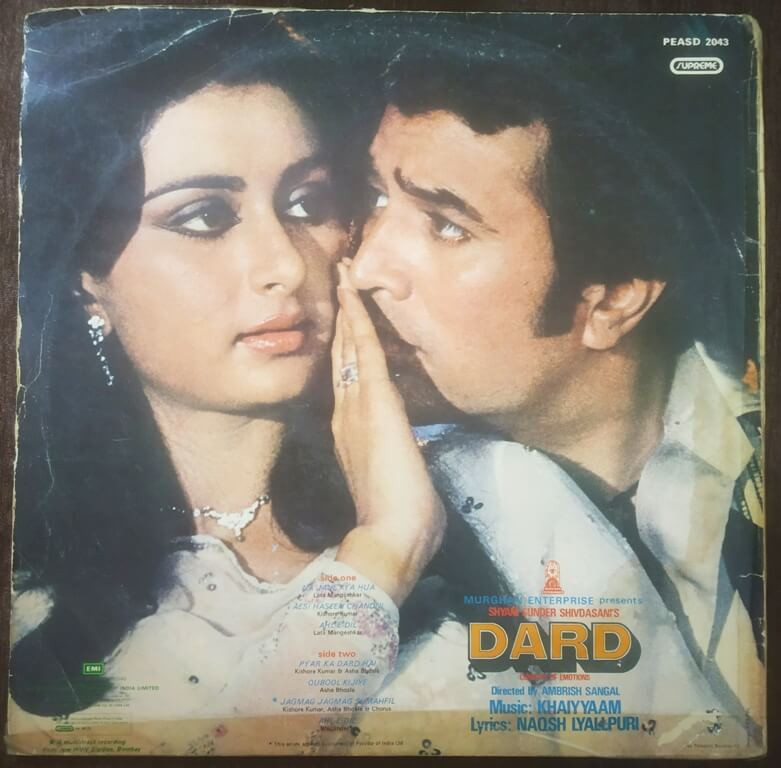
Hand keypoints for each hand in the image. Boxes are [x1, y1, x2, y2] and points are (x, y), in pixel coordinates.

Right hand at [332, 261, 445, 604]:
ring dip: (346, 309)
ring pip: (349, 345)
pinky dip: (357, 317)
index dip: (345, 349)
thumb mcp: (402, 484)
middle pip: (342, 356)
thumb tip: (415, 458)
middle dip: (340, 319)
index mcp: (354, 434)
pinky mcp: (374, 400)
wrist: (392, 537)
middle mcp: (348, 413)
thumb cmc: (399, 521)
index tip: (346, 321)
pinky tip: (353, 290)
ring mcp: (357, 404)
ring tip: (343, 275)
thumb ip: (403, 463)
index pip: (349, 381)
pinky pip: (363, 348)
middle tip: (338, 283)